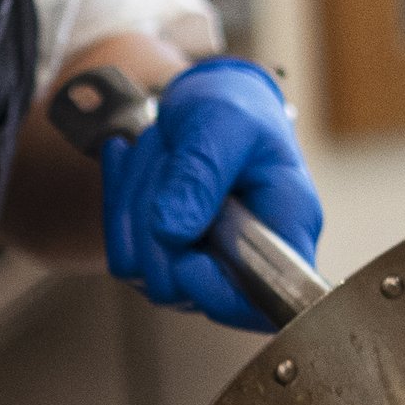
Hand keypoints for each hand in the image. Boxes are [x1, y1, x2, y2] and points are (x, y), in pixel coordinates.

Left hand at [101, 57, 323, 330]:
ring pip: (141, 268)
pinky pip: (121, 250)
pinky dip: (117, 200)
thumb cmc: (234, 108)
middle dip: (153, 216)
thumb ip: (202, 174)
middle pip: (179, 285)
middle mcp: (248, 259)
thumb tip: (173, 232)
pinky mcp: (169, 258)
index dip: (217, 295)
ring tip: (156, 146)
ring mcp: (205, 264)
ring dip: (133, 200)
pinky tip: (128, 156)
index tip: (185, 259)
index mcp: (287, 229)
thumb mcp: (224, 122)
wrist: (210, 102)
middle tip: (164, 149)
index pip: (263, 302)